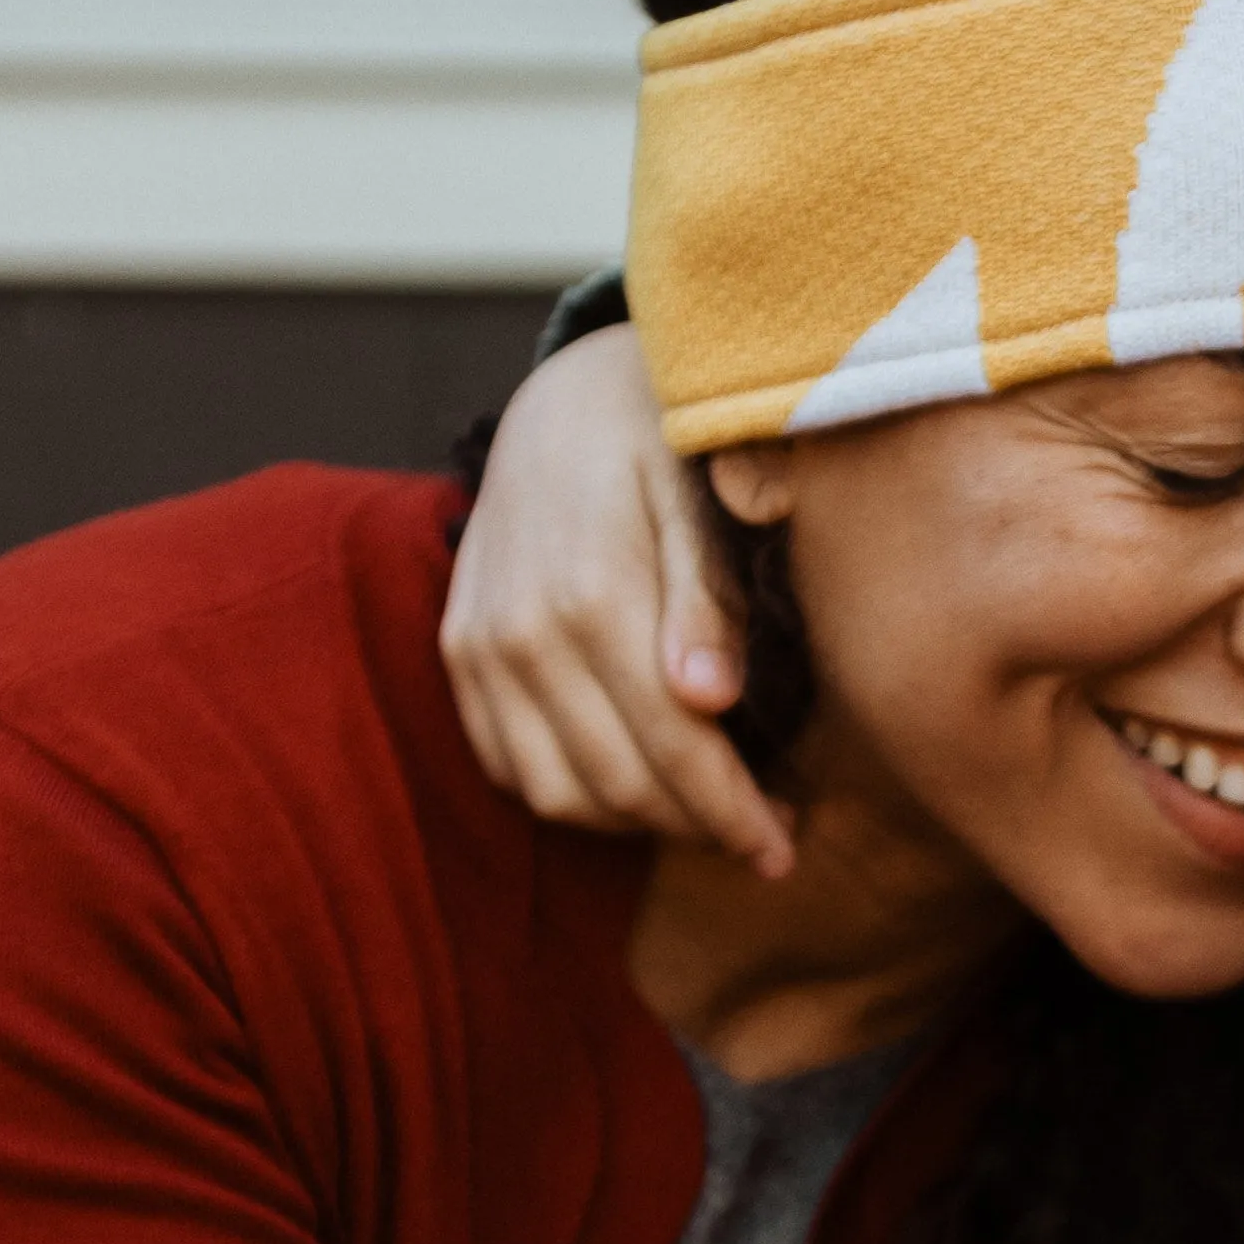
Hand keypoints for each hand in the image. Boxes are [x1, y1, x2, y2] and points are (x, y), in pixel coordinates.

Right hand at [442, 324, 788, 877]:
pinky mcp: (459, 652)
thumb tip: (708, 698)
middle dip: (698, 826)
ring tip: (704, 814)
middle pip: (617, 782)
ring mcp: (480, 646)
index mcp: (593, 591)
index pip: (672, 744)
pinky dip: (571, 792)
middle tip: (766, 835)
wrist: (562, 394)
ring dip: (636, 822)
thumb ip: (706, 594)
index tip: (784, 850)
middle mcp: (522, 630)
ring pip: (558, 791)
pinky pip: (508, 764)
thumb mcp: (699, 488)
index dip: (732, 812)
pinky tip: (633, 783)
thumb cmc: (654, 436)